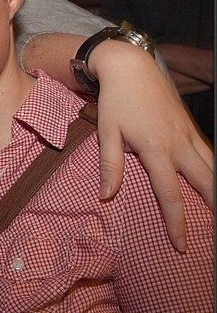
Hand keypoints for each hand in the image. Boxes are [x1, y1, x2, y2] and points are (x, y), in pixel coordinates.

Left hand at [90, 40, 213, 250]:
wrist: (131, 67)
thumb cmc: (115, 101)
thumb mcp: (106, 132)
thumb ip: (109, 165)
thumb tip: (106, 195)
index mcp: (155, 149)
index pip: (169, 194)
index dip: (177, 222)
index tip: (182, 245)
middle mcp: (179, 144)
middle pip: (205, 183)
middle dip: (214, 209)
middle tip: (215, 235)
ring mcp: (188, 134)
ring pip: (213, 168)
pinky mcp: (190, 127)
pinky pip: (210, 154)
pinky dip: (215, 171)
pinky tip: (213, 182)